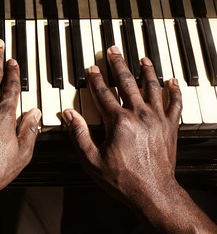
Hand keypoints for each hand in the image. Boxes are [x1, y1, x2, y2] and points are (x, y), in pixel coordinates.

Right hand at [64, 46, 181, 200]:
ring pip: (152, 87)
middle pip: (127, 82)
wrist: (153, 193)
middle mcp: (139, 115)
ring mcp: (157, 119)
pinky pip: (175, 103)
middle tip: (114, 51)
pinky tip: (172, 81)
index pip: (103, 93)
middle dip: (118, 64)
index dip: (95, 79)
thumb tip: (69, 115)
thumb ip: (79, 134)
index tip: (92, 68)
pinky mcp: (170, 127)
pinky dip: (174, 91)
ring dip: (147, 70)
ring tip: (143, 58)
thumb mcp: (91, 160)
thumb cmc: (123, 179)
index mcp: (118, 122)